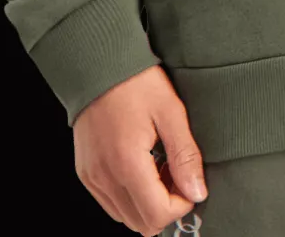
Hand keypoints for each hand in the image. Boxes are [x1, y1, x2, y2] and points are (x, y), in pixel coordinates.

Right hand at [72, 64, 207, 234]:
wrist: (99, 64)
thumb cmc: (136, 81)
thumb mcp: (170, 112)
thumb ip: (185, 155)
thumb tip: (198, 192)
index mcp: (126, 164)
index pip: (156, 216)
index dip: (181, 204)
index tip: (191, 180)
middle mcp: (104, 178)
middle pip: (141, 224)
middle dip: (166, 206)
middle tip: (178, 173)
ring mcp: (92, 178)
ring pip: (125, 217)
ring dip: (148, 203)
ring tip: (161, 167)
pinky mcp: (86, 174)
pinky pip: (110, 203)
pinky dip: (131, 196)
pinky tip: (143, 166)